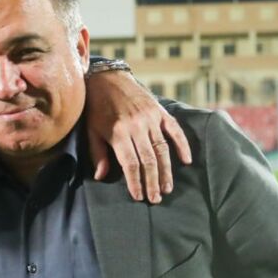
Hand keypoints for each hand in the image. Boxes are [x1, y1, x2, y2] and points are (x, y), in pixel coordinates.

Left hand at [85, 71, 190, 202]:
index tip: (139, 197)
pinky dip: (182, 145)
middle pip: (149, 160)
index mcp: (118, 132)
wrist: (108, 78)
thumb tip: (101, 176)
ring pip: (162, 149)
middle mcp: (137, 126)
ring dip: (166, 170)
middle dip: (153, 181)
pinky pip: (175, 130)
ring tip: (167, 187)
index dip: (136, 182)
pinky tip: (187, 160)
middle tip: (156, 198)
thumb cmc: (96, 107)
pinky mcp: (160, 111)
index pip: (131, 163)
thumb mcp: (91, 130)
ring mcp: (150, 118)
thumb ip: (98, 153)